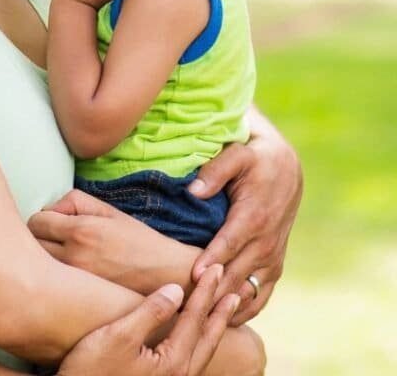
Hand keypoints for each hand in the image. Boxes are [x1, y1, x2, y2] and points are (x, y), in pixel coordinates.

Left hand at [29, 190, 197, 294]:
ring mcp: (78, 281)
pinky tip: (64, 278)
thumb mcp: (108, 210)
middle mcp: (75, 256)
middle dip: (36, 238)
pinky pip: (55, 286)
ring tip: (56, 258)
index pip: (36, 222)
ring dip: (42, 259)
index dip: (40, 220)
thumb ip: (74, 201)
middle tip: (50, 240)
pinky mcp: (83, 299)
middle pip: (32, 245)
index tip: (50, 224)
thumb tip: (50, 209)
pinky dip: (54, 280)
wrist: (168, 275)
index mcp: (81, 230)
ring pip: (40, 267)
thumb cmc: (138, 240)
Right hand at [57, 267, 238, 375]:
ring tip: (226, 307)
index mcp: (173, 362)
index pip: (195, 318)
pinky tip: (197, 333)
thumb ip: (151, 312)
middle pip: (208, 337)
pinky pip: (193, 356)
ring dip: (216, 325)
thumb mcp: (119, 336)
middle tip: (236, 287)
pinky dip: (202, 338)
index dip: (206, 291)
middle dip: (221, 310)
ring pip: (203, 350)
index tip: (217, 270)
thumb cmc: (92, 369)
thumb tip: (176, 289)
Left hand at [189, 120, 302, 322]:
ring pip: (249, 290)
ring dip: (228, 305)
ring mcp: (272, 257)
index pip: (229, 244)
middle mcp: (266, 242)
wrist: (286, 167)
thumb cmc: (255, 158)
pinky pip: (262, 294)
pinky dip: (245, 309)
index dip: (212, 261)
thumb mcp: (237, 154)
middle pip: (236, 273)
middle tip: (188, 305)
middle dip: (214, 289)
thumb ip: (215, 170)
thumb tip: (192, 191)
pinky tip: (224, 320)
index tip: (194, 276)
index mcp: (254, 217)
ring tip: (202, 318)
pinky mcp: (274, 264)